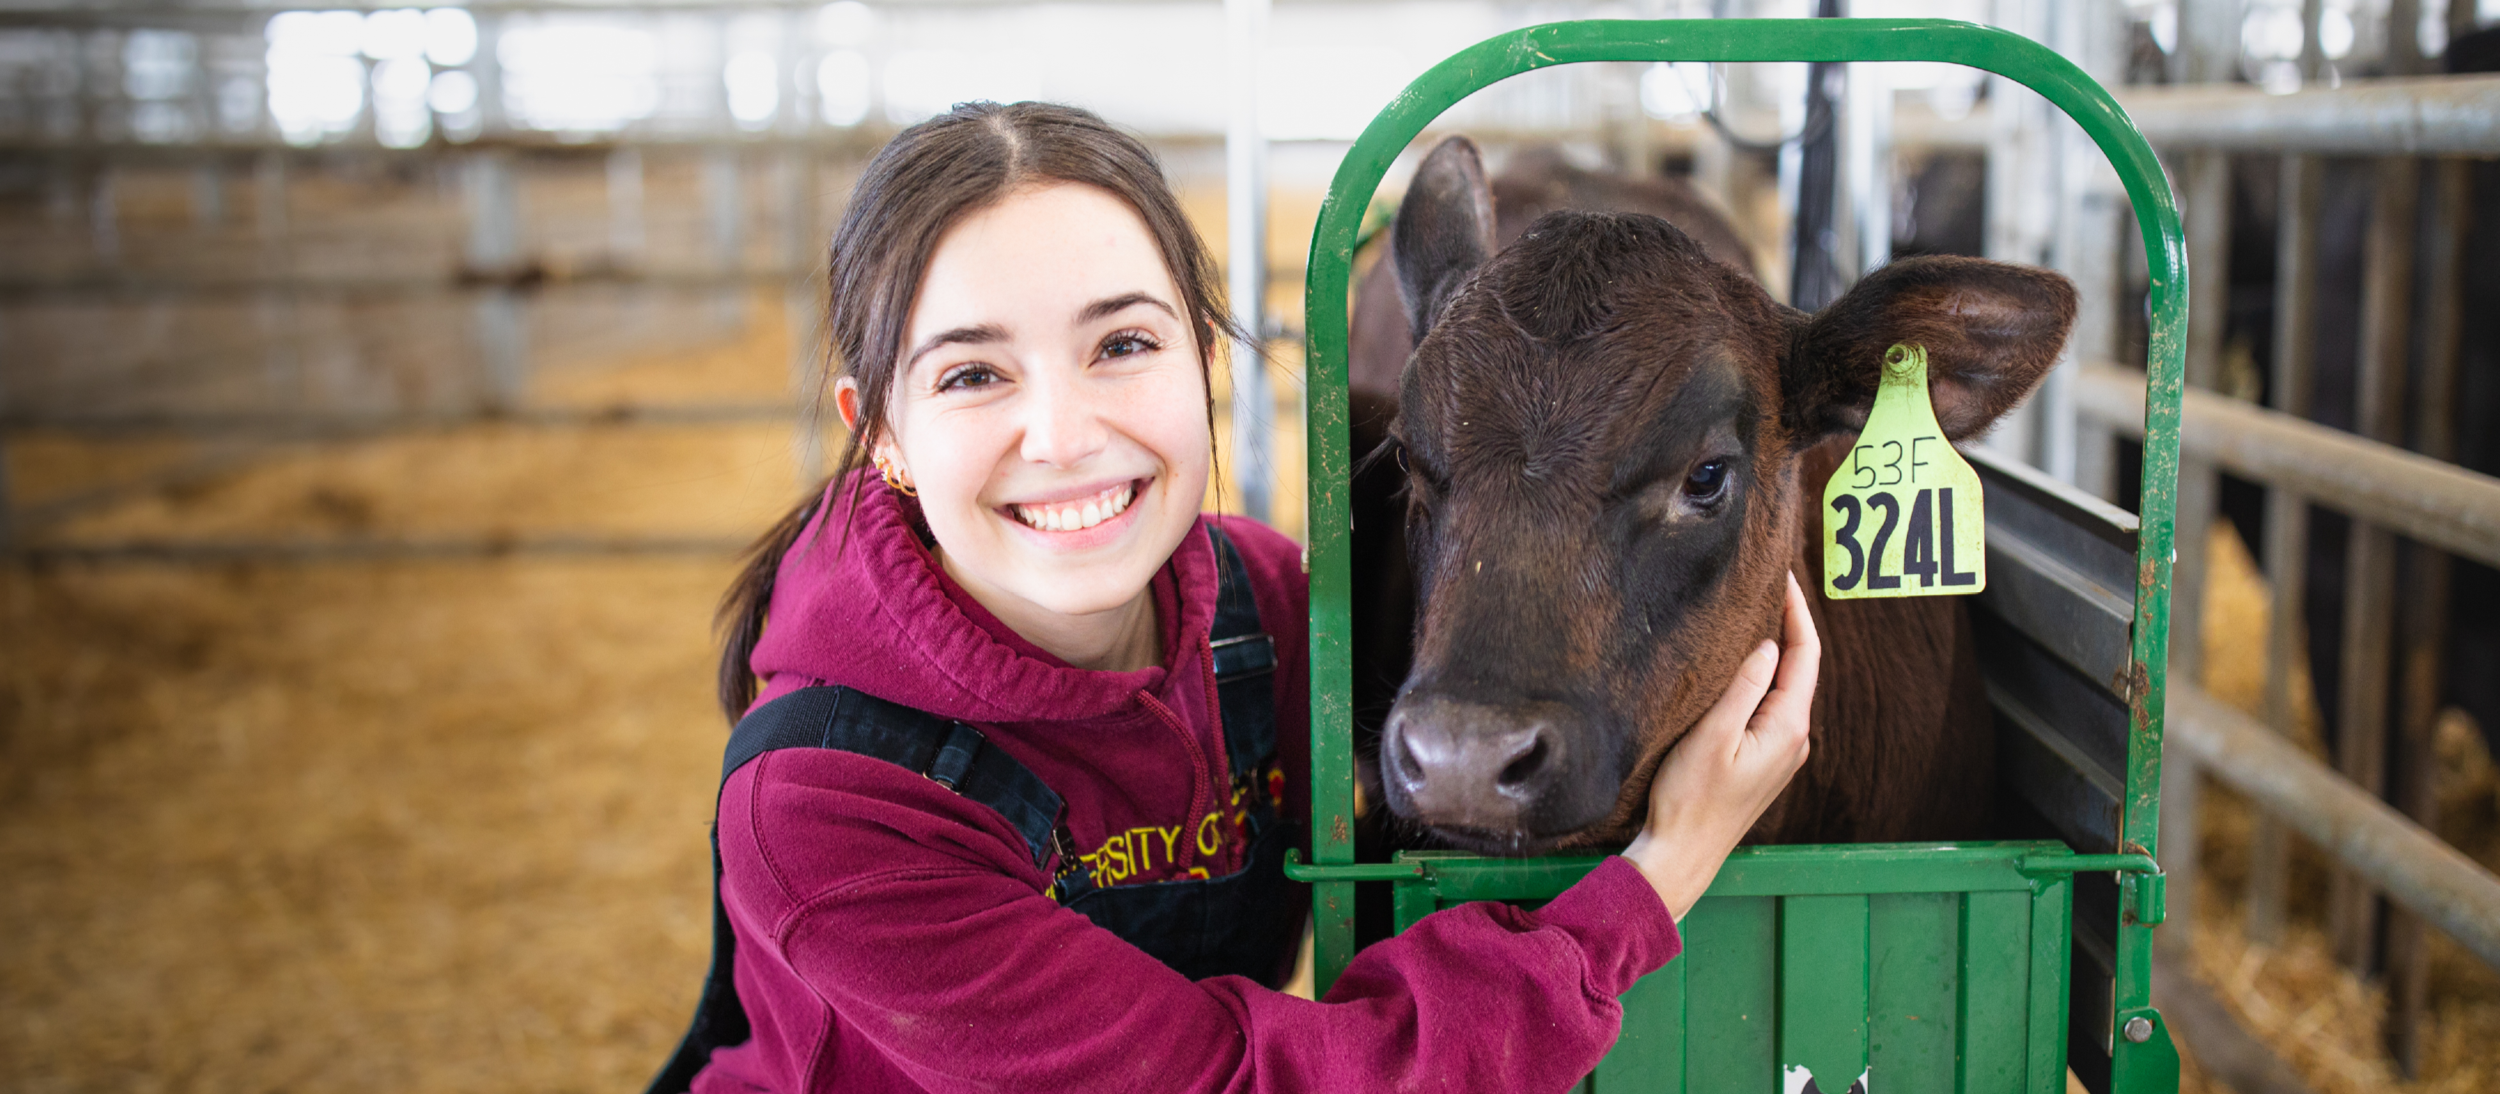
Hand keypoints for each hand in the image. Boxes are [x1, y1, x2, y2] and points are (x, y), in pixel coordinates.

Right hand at [1620, 571, 1819, 920]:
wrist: (1684, 854)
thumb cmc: (1690, 799)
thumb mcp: (1712, 736)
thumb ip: (1744, 688)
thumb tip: (1768, 644)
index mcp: (1788, 728)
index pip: (1805, 654)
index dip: (1796, 611)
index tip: (1781, 574)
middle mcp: (1794, 739)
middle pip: (1800, 667)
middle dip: (1788, 623)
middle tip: (1765, 582)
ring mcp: (1780, 752)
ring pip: (1785, 686)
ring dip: (1774, 648)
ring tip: (1752, 612)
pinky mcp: (1762, 761)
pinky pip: (1770, 705)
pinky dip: (1762, 675)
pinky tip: (1739, 663)